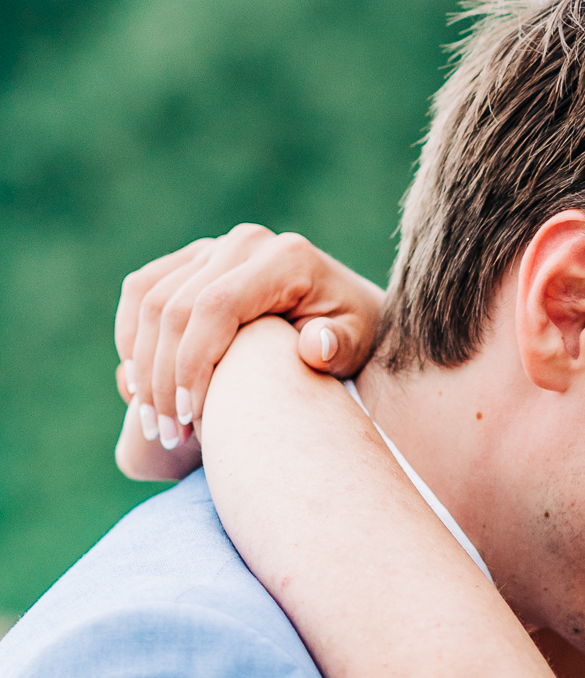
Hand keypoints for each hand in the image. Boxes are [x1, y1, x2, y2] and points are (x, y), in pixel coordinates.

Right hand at [113, 225, 382, 475]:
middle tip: (168, 435)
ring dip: (141, 366)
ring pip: (149, 300)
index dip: (193, 364)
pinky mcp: (192, 259)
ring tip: (154, 423)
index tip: (193, 419)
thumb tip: (314, 347)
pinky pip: (142, 292)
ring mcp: (214, 246)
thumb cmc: (353, 335)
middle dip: (163, 377)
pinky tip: (140, 388)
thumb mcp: (358, 344)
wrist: (346, 308)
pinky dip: (133, 340)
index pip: (215, 306)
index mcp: (285, 258)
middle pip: (175, 307)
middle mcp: (245, 242)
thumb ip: (340, 347)